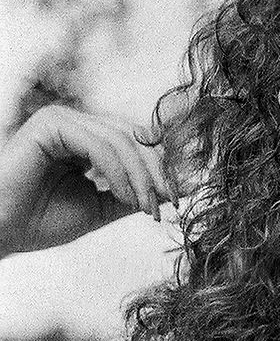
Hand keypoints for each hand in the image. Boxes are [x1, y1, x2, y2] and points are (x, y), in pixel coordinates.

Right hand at [0, 105, 173, 256]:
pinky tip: (126, 196)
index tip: (175, 198)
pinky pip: (100, 144)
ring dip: (141, 177)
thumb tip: (178, 189)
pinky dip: (119, 171)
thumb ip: (134, 195)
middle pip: (135, 137)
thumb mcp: (100, 207)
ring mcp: (63, 119)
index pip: (137, 142)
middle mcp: (76, 124)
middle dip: (157, 172)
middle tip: (169, 203)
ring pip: (122, 140)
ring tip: (147, 207)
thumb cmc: (39, 221)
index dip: (160, 168)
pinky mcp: (52, 123)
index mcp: (86, 139)